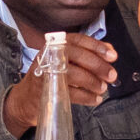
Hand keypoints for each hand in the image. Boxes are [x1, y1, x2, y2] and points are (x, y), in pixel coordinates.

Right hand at [1, 34, 116, 135]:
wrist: (27, 98)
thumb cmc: (51, 76)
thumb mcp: (67, 61)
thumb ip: (88, 54)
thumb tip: (110, 51)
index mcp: (56, 44)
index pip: (78, 40)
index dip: (97, 46)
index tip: (113, 56)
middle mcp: (49, 54)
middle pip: (76, 55)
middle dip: (97, 65)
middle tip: (112, 76)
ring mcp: (45, 71)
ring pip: (73, 73)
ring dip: (92, 82)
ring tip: (102, 88)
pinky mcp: (45, 89)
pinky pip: (70, 93)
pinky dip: (86, 97)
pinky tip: (95, 99)